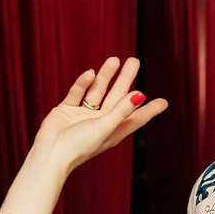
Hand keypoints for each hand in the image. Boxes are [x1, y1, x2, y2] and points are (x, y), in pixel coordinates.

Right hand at [32, 57, 167, 174]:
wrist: (50, 153)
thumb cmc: (80, 146)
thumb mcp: (105, 127)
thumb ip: (122, 110)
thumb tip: (141, 94)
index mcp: (113, 131)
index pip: (136, 118)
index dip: (149, 110)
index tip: (164, 102)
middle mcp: (100, 122)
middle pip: (117, 97)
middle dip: (126, 79)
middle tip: (135, 61)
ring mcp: (83, 115)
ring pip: (97, 91)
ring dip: (105, 76)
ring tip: (114, 60)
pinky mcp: (67, 110)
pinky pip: (77, 93)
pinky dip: (83, 83)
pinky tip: (90, 74)